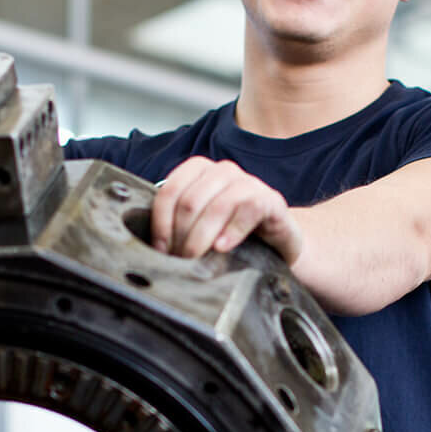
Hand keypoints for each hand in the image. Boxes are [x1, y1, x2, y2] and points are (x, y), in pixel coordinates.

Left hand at [151, 157, 303, 264]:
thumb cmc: (232, 231)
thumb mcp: (200, 223)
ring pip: (215, 208)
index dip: (161, 223)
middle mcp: (222, 171)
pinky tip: (223, 248)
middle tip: (181, 260)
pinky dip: (231, 233)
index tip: (161, 248)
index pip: (170, 192)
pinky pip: (246, 211)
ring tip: (198, 259)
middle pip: (190, 203)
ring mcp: (248, 182)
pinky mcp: (270, 199)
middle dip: (181, 237)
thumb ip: (178, 223)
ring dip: (202, 239)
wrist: (276, 240)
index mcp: (199, 170)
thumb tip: (154, 244)